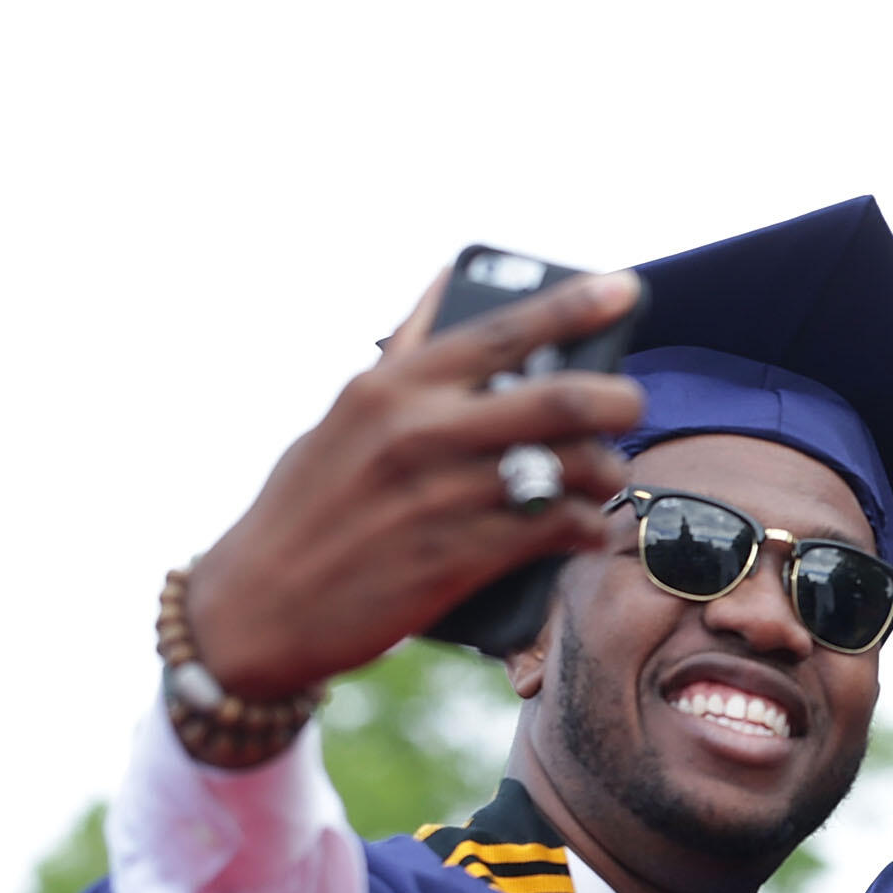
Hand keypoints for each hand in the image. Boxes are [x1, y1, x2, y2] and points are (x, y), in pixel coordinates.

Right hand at [184, 268, 648, 698]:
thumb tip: (447, 286)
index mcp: (391, 386)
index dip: (573, 305)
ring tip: (604, 478)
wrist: (259, 607)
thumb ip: (402, 361)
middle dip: (617, 400)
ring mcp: (444, 494)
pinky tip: (588, 530)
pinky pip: (558, 528)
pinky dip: (588, 527)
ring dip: (606, 471)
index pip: (500, 330)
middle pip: (560, 398)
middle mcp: (420, 431)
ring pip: (571, 465)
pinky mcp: (461, 556)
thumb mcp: (343, 418)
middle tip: (632, 406)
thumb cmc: (308, 507)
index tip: (624, 287)